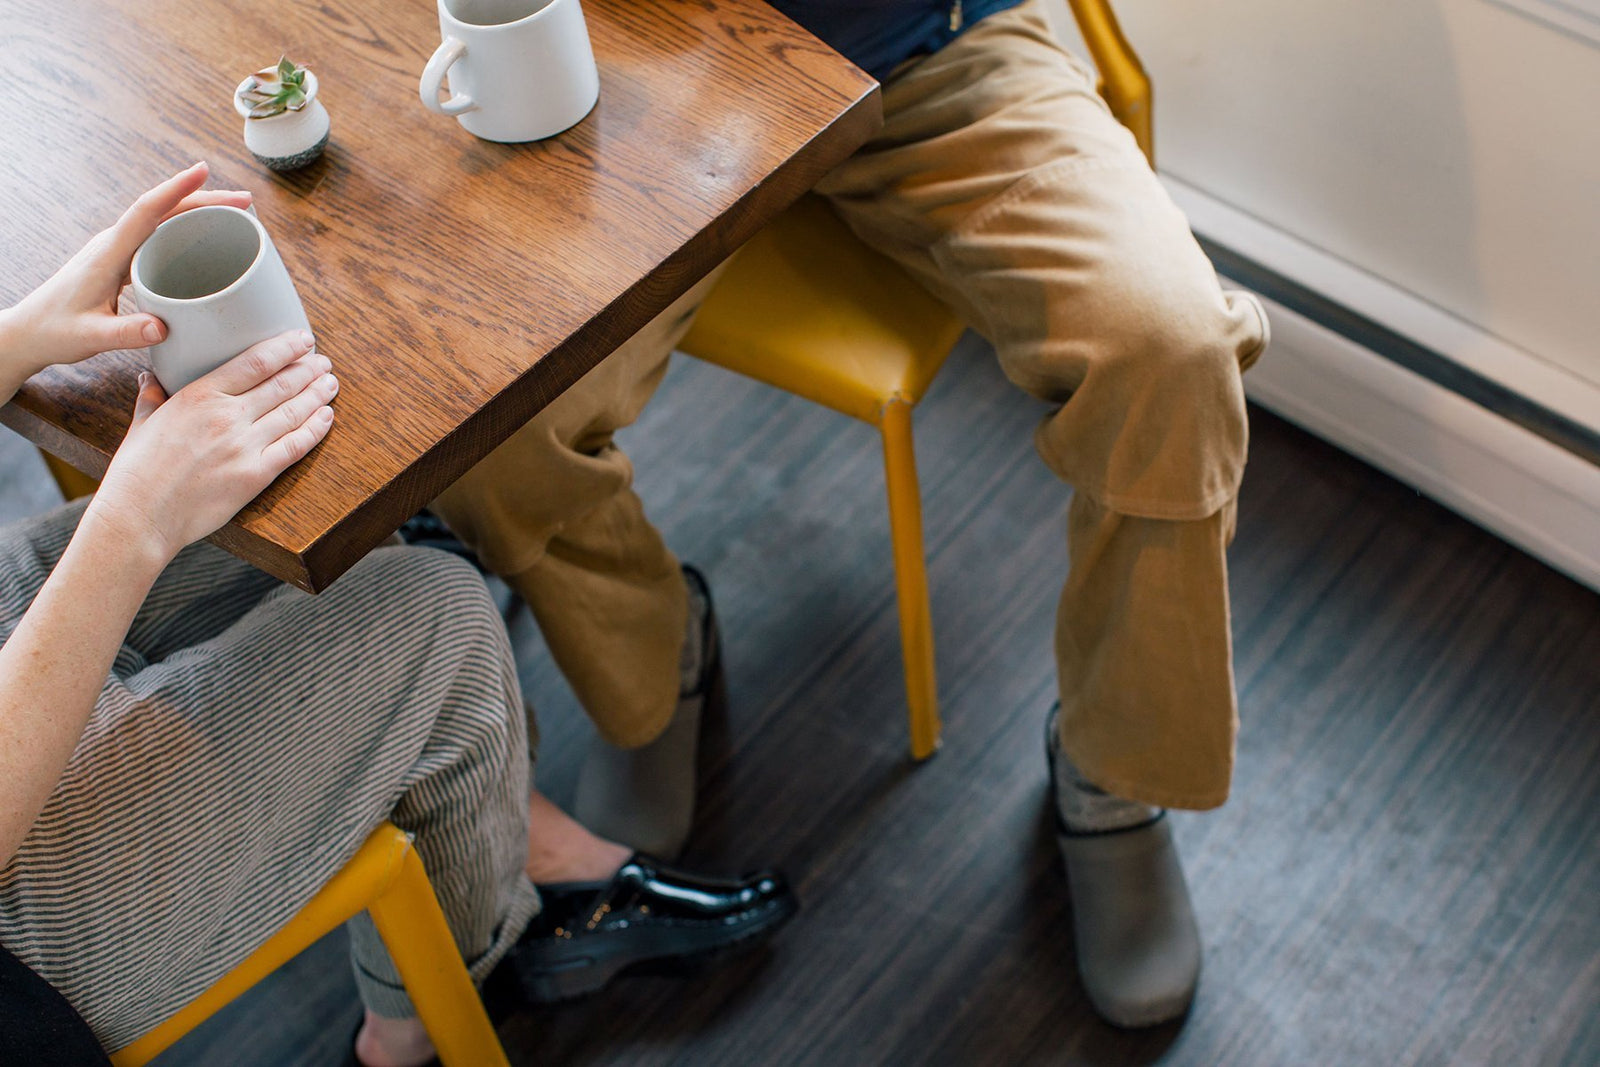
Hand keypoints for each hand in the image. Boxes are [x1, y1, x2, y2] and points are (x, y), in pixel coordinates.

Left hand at [5, 162, 250, 371]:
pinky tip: (208, 241)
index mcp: (108, 254)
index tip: (203, 170)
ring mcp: (118, 250)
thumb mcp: (91, 336)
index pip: (146, 211)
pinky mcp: (122, 261)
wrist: (31, 331)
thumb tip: (163, 328)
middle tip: (245, 201)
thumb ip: (126, 333)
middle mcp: (114, 244)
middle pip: (164, 210)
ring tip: (237, 216)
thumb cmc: (57, 332)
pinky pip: (160, 238)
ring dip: (200, 213)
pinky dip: (187, 233)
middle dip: (205, 200)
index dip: (176, 189)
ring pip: (164, 222)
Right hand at [85, 330, 337, 563]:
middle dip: (308, 370)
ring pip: (293, 412)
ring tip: (329, 383)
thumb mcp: (143, 423)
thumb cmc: (137, 471)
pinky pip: (295, 446)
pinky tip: (327, 417)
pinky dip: (315, 429)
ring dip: (317, 395)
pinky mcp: (256, 475)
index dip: (286, 348)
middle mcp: (228, 416)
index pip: (255, 362)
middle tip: (324, 362)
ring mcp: (245, 446)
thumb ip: (153, 396)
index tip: (303, 340)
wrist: (141, 515)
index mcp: (200, 396)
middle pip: (281, 384)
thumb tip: (151, 377)